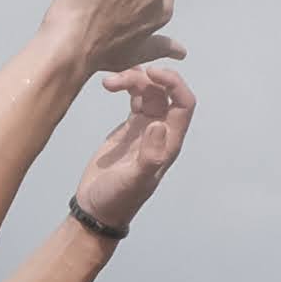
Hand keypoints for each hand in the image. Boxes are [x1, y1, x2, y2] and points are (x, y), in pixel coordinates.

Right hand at [72, 62, 194, 232]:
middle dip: (148, 78)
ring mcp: (146, 129)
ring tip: (109, 82)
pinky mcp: (130, 128)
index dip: (174, 83)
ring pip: (149, 92)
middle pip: (166, 93)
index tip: (151, 73)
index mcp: (169, 143)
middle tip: (121, 76)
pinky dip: (126, 86)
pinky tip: (110, 84)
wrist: (96, 208)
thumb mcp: (133, 181)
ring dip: (133, 80)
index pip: (184, 104)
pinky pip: (136, 98)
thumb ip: (149, 156)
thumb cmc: (116, 199)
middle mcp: (161, 133)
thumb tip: (158, 125)